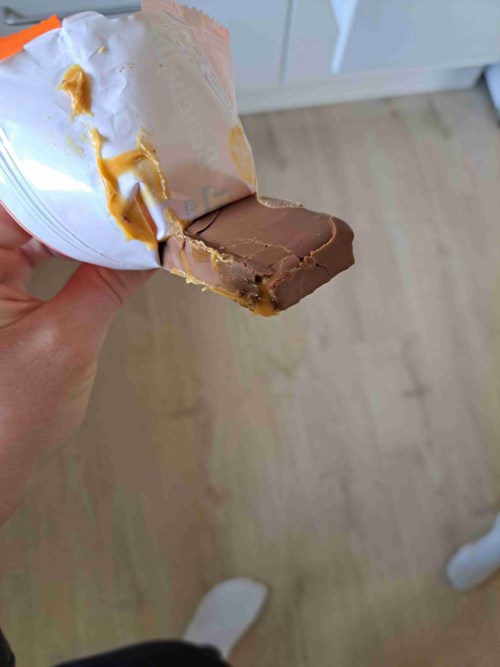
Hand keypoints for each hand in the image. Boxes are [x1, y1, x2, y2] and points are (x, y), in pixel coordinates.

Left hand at [0, 205, 152, 524]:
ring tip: (117, 213)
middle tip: (122, 186)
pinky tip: (96, 247)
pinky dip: (64, 248)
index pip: (12, 193)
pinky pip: (29, 254)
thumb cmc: (6, 419)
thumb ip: (108, 283)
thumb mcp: (67, 341)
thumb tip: (153, 244)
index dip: (60, 174)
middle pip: (21, 205)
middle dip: (72, 195)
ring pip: (28, 227)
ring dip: (71, 222)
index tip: (107, 167)